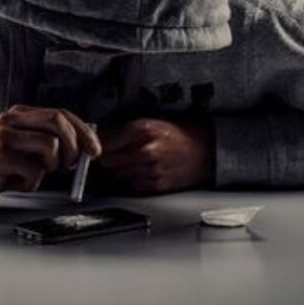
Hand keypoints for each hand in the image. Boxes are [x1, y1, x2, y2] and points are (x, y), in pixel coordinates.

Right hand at [0, 104, 101, 208]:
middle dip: (75, 145)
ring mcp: (4, 135)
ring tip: (34, 172)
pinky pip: (34, 169)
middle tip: (71, 165)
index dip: (83, 131)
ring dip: (50, 166)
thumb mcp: (25, 148)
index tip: (95, 149)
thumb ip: (49, 142)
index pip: (61, 113)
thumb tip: (85, 147)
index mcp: (20, 113)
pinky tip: (17, 181)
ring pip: (51, 145)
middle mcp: (12, 118)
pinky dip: (32, 181)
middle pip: (58, 120)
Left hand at [97, 116, 214, 193]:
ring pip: (117, 172)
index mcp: (144, 129)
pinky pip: (131, 183)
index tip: (94, 140)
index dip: (98, 140)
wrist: (209, 150)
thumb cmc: (183, 132)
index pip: (106, 139)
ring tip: (130, 157)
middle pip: (108, 158)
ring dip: (118, 166)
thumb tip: (102, 132)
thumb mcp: (154, 120)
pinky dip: (131, 176)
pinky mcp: (156, 185)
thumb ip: (127, 127)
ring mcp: (151, 170)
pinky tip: (141, 167)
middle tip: (112, 149)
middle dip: (107, 154)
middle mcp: (146, 150)